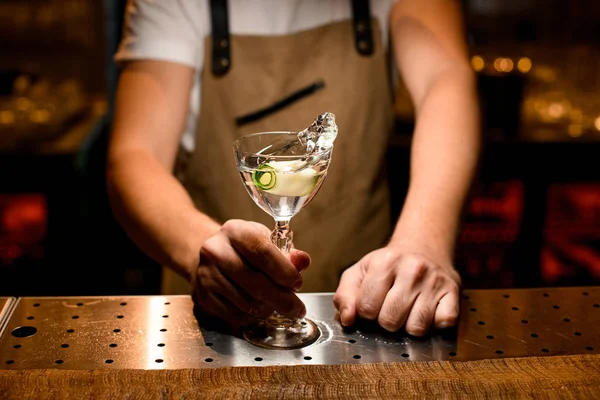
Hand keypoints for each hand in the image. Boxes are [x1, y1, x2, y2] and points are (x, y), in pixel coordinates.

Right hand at [192, 219, 310, 325]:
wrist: (212, 256)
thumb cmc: (245, 248)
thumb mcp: (266, 241)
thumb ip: (287, 253)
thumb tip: (302, 262)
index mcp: (235, 231)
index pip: (262, 252)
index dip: (284, 271)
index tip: (297, 283)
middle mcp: (216, 251)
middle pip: (255, 282)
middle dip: (282, 299)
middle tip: (297, 308)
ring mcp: (207, 275)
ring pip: (247, 303)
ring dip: (268, 308)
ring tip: (276, 304)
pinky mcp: (204, 296)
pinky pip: (235, 315)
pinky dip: (253, 317)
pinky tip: (259, 308)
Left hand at [333, 245, 460, 335]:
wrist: (422, 249)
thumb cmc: (387, 266)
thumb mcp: (360, 272)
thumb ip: (345, 295)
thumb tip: (348, 319)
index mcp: (385, 262)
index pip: (366, 309)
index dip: (366, 313)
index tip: (372, 303)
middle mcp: (412, 269)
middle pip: (390, 321)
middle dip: (386, 321)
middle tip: (390, 307)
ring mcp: (434, 281)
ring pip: (416, 328)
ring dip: (409, 326)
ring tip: (408, 309)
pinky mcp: (453, 292)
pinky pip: (443, 324)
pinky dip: (435, 324)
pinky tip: (427, 310)